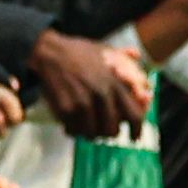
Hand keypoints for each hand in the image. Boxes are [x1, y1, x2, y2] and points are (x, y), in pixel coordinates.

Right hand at [32, 30, 151, 138]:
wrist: (49, 52)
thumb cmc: (77, 52)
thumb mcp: (104, 50)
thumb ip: (123, 55)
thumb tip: (137, 55)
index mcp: (115, 83)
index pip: (134, 115)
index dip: (136, 131)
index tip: (134, 137)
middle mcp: (101, 95)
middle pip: (112, 130)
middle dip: (108, 132)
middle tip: (103, 129)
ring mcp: (83, 103)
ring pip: (92, 134)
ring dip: (89, 133)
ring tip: (85, 125)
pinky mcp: (66, 109)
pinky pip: (73, 131)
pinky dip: (72, 130)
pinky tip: (71, 122)